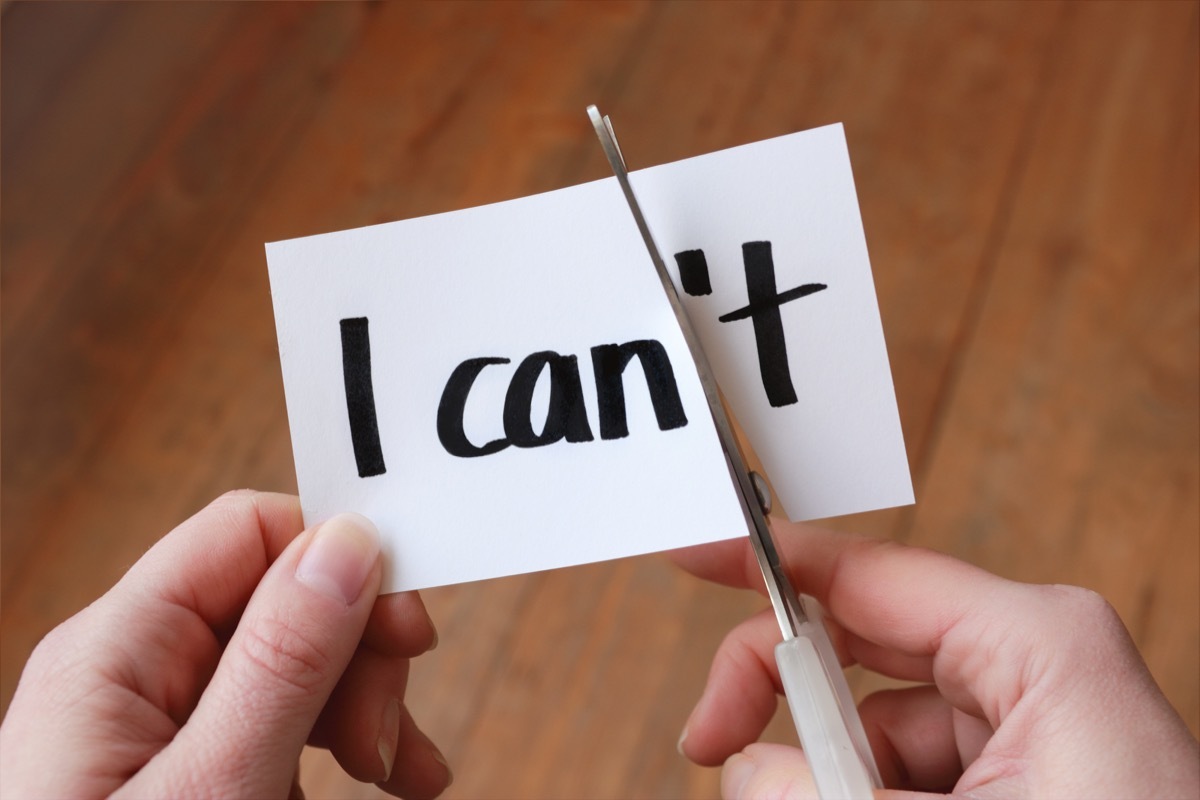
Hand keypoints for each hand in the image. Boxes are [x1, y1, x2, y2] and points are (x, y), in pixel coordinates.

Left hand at [0, 490, 451, 798]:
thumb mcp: (212, 791)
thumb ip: (280, 660)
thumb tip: (348, 541)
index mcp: (119, 649)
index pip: (253, 532)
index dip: (342, 563)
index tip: (409, 638)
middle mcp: (138, 671)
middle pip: (287, 595)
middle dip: (360, 656)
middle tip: (388, 745)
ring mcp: (166, 724)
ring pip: (300, 658)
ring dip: (366, 706)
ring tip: (401, 777)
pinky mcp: (194, 769)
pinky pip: (286, 720)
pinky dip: (344, 744)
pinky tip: (380, 782)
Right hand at [671, 522, 1198, 798]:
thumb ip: (826, 791)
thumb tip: (746, 768)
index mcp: (1037, 643)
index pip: (866, 573)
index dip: (767, 560)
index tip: (695, 552)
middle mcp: (1032, 667)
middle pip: (857, 648)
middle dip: (780, 695)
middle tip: (711, 742)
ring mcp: (1027, 727)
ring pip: (875, 726)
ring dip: (825, 772)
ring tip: (810, 798)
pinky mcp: (1022, 777)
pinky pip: (910, 771)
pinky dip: (864, 793)